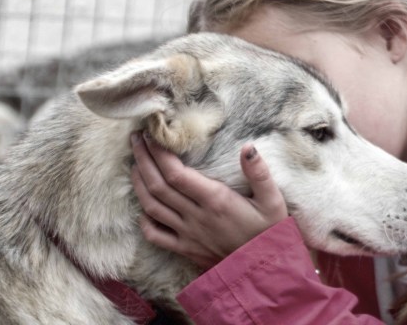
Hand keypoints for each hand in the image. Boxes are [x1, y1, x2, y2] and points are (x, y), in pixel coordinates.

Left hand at [130, 132, 287, 269]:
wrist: (265, 272)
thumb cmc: (270, 233)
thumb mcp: (273, 201)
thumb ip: (260, 173)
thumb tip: (247, 147)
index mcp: (216, 201)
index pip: (177, 174)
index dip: (159, 153)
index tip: (152, 134)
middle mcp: (196, 217)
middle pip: (158, 185)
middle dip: (143, 159)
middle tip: (135, 139)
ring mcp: (187, 234)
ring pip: (152, 207)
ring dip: (138, 183)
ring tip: (134, 163)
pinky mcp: (185, 249)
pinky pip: (156, 235)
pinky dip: (144, 218)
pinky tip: (142, 205)